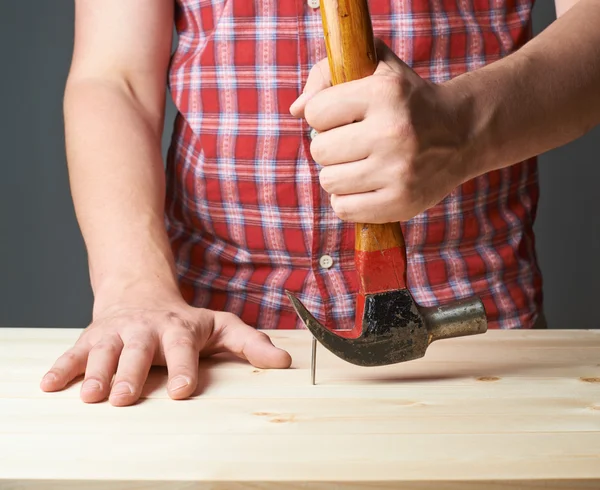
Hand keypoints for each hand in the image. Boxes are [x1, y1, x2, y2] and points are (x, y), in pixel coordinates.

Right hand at [40, 291, 291, 405]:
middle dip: (129, 374)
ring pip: (103, 352)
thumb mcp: (220, 326)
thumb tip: (284, 363)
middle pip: (137, 352)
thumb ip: (250, 344)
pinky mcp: (92, 338)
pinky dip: (62, 368)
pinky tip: (49, 385)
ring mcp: (116, 334)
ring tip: (90, 395)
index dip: (183, 369)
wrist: (140, 295)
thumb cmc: (184, 320)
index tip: (184, 391)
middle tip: (123, 397)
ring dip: (94, 372)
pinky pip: (74, 353)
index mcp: (178, 329)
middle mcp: (145, 330)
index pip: (182, 349)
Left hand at [290, 39, 471, 223]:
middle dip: (329, 146)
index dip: (323, 115)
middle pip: (318, 150)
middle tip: (352, 143)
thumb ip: (328, 74)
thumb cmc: (407, 99)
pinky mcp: (401, 203)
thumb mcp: (376, 67)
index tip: (342, 117)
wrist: (463, 133)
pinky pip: (343, 209)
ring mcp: (398, 172)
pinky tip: (364, 186)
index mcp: (385, 93)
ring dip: (337, 174)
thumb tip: (295, 110)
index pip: (315, 113)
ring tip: (359, 164)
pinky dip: (347, 199)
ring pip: (328, 181)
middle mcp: (392, 132)